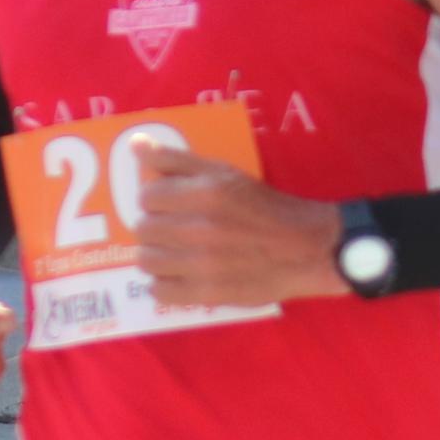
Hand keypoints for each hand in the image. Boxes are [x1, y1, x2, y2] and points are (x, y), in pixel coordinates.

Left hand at [130, 147, 343, 309]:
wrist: (304, 248)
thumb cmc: (262, 206)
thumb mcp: (224, 172)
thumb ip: (177, 159)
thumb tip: (136, 145)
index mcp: (206, 193)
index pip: (146, 196)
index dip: (155, 200)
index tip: (169, 204)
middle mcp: (201, 228)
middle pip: (143, 229)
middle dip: (154, 227)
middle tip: (173, 229)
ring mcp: (203, 265)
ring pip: (146, 261)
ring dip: (156, 256)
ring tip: (174, 252)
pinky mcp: (208, 294)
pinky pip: (160, 292)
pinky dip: (164, 285)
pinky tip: (179, 276)